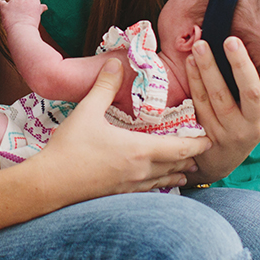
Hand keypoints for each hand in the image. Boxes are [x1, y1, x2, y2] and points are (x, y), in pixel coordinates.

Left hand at [0, 0, 46, 32]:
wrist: (22, 31)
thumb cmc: (32, 25)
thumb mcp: (37, 15)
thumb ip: (39, 9)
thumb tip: (45, 6)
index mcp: (33, 0)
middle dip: (21, 3)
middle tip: (22, 14)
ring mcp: (13, 1)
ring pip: (12, 0)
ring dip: (12, 6)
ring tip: (15, 17)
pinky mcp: (5, 6)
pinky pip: (1, 3)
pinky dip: (1, 4)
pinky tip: (2, 6)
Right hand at [31, 59, 209, 200]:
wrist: (49, 184)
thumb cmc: (69, 148)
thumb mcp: (87, 111)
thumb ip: (105, 86)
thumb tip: (115, 63)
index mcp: (139, 150)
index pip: (179, 148)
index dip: (197, 144)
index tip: (210, 138)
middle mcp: (141, 171)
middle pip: (176, 166)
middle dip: (190, 159)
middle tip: (201, 152)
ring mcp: (130, 187)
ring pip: (163, 182)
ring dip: (176, 174)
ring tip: (186, 171)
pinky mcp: (118, 197)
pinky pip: (147, 191)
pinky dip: (158, 186)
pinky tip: (155, 185)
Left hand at [185, 36, 259, 183]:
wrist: (219, 160)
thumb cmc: (242, 122)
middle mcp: (257, 123)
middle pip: (251, 92)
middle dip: (241, 64)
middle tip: (230, 40)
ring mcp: (232, 131)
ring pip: (219, 97)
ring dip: (208, 68)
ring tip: (200, 45)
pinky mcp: (209, 134)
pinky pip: (201, 104)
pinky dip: (194, 81)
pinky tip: (189, 62)